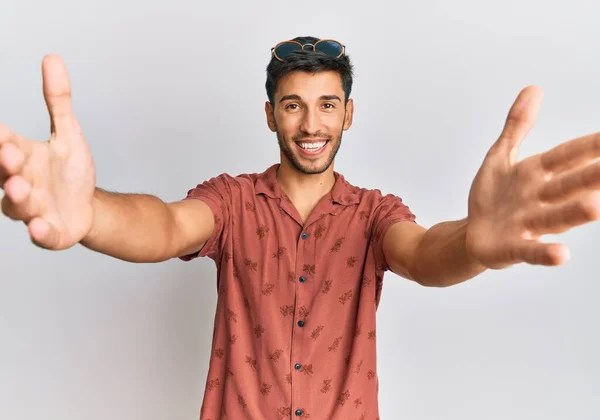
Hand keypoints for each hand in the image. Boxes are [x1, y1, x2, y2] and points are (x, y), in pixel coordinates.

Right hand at [1, 55, 95, 249]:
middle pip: (4, 173)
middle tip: (7, 152)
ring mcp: (34, 209)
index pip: (3, 143)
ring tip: (20, 186)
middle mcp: (21, 182)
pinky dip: (40, 231)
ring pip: (17, 205)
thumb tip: (52, 58)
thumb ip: (58, 101)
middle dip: (3, 164)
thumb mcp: (69, 133)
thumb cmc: (70, 172)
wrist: (88, 207)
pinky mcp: (50, 232)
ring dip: (17, 196)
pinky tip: (41, 226)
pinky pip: (42, 235)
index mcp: (22, 157)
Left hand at [466, 85, 599, 268]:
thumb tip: (534, 88)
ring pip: (555, 216)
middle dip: (594, 176)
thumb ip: (517, 126)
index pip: (568, 155)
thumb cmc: (493, 197)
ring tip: (595, 206)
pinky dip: (544, 253)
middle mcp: (539, 199)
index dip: (592, 146)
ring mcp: (528, 225)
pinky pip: (530, 251)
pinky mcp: (512, 248)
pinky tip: (562, 255)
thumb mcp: (501, 156)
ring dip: (576, 213)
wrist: (472, 235)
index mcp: (537, 174)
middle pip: (570, 185)